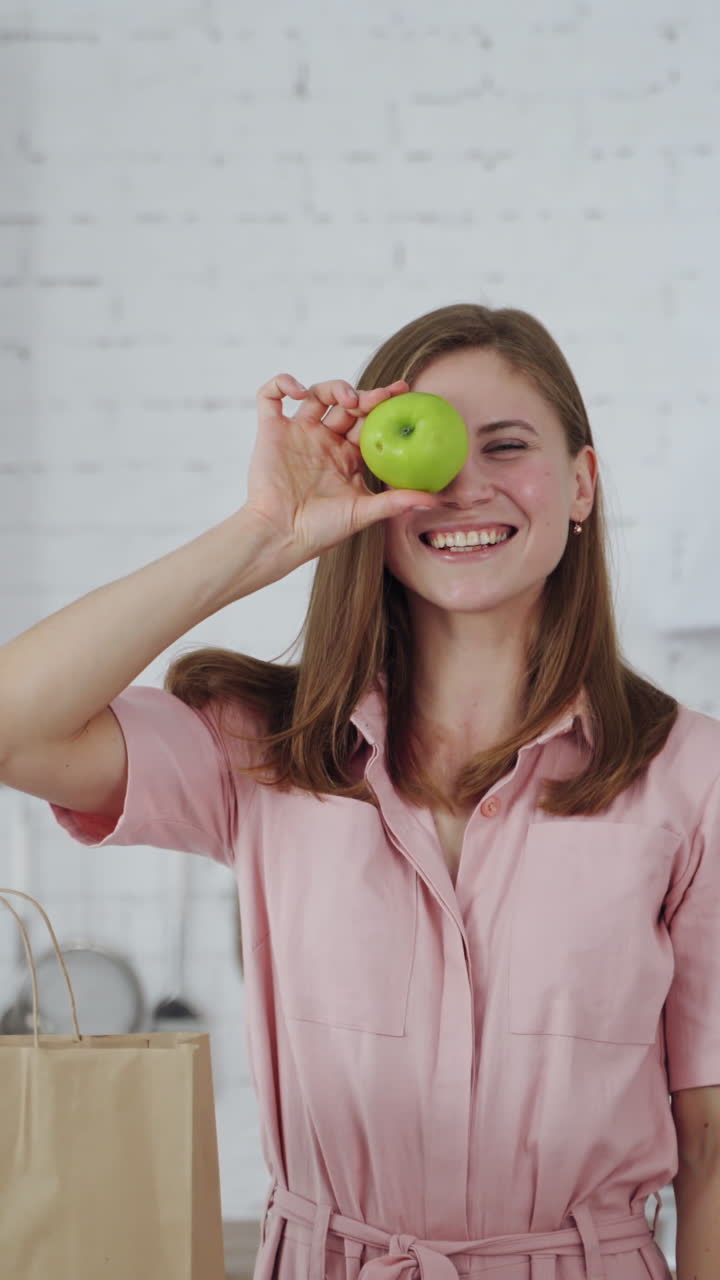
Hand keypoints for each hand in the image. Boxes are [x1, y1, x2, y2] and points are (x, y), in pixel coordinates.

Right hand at [243, 374, 438, 564]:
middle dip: (365, 396)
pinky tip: (298, 392)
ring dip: (333, 387)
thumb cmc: (320, 530)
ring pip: (315, 394)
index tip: (404, 392)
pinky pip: (270, 396)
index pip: (369, 421)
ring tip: (348, 399)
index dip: (385, 404)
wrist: (281, 536)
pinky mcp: (271, 431)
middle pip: (346, 404)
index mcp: (346, 455)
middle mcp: (323, 440)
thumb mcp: (363, 513)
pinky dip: (282, 383)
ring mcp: (297, 434)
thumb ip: (395, 501)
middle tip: (381, 397)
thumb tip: (433, 499)